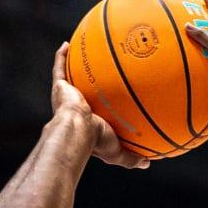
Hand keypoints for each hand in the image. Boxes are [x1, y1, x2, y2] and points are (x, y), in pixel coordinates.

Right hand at [51, 44, 149, 169]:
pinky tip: (67, 44)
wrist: (76, 131)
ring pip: (68, 77)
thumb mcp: (117, 152)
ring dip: (71, 65)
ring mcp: (66, 96)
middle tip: (97, 70)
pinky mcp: (59, 88)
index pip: (94, 111)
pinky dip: (60, 56)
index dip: (99, 104)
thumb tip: (147, 163)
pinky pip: (59, 68)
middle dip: (85, 81)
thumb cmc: (95, 141)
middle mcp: (75, 107)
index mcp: (87, 121)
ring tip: (79, 51)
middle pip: (82, 90)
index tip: (108, 95)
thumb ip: (131, 157)